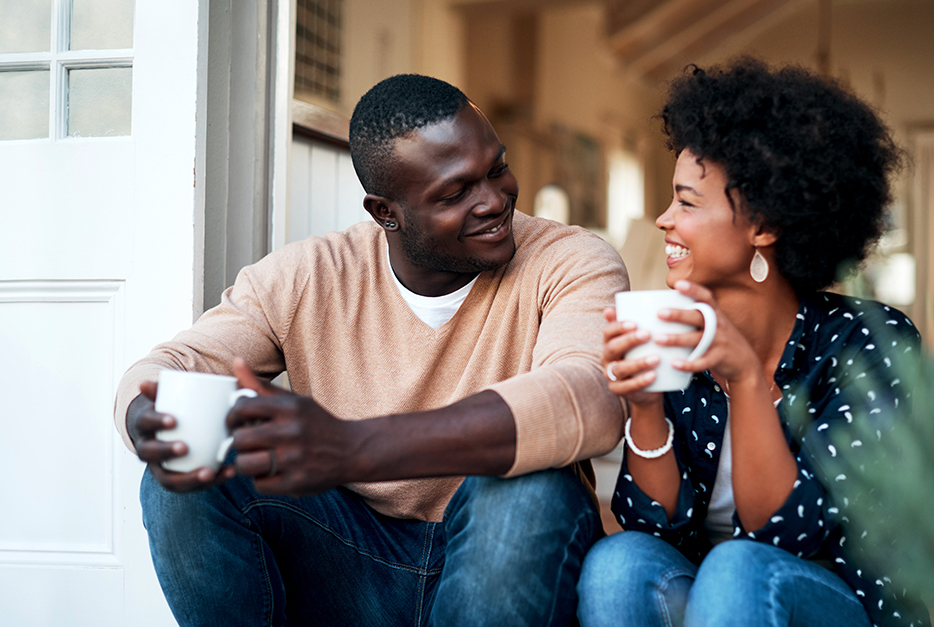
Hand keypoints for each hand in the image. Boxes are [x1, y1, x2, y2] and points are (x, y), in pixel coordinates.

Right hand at [127, 382, 235, 491]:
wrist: (168, 429)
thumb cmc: (173, 409)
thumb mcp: (168, 397)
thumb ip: (163, 388)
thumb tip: (144, 383)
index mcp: (145, 426)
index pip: (145, 423)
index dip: (157, 422)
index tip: (174, 419)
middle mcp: (147, 450)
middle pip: (150, 454)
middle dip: (166, 451)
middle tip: (185, 447)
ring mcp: (161, 468)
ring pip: (168, 479)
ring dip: (188, 478)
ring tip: (208, 472)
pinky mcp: (179, 479)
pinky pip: (191, 486)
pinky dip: (211, 481)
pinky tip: (229, 472)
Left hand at [227, 358, 359, 496]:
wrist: (352, 451)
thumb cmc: (316, 424)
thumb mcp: (294, 401)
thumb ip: (261, 386)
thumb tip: (236, 361)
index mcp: (290, 408)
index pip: (243, 408)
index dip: (233, 416)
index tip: (238, 421)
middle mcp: (292, 432)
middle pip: (239, 439)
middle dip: (239, 441)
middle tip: (247, 442)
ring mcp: (294, 459)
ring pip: (244, 464)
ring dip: (246, 462)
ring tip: (257, 457)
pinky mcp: (296, 482)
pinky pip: (259, 484)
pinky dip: (262, 479)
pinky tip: (273, 471)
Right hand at [602, 307, 663, 406]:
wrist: (648, 386)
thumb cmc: (644, 356)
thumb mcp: (641, 341)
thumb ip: (638, 324)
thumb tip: (633, 303)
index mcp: (610, 342)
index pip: (608, 332)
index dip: (618, 327)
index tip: (635, 323)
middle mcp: (607, 358)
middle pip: (612, 348)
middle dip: (629, 341)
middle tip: (648, 334)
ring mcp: (611, 375)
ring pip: (620, 368)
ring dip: (638, 362)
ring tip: (656, 358)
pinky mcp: (618, 390)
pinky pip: (627, 386)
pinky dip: (640, 381)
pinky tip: (654, 375)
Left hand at [660, 280, 758, 383]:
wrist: (745, 363)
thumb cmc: (720, 340)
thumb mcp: (714, 324)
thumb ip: (695, 316)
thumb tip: (663, 307)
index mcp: (715, 314)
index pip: (706, 297)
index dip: (693, 289)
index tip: (678, 284)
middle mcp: (718, 325)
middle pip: (698, 317)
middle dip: (679, 315)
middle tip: (659, 313)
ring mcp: (719, 342)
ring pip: (697, 339)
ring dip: (677, 339)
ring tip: (658, 339)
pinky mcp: (719, 359)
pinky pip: (702, 362)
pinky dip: (688, 364)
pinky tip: (674, 363)